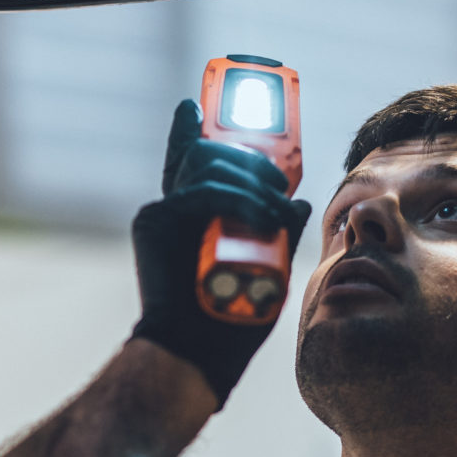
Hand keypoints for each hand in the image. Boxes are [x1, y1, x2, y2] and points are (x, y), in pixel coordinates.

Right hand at [130, 98, 310, 402]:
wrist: (197, 351)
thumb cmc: (233, 316)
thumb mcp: (268, 265)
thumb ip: (279, 230)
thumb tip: (301, 203)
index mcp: (194, 215)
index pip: (191, 159)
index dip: (192, 129)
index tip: (193, 105)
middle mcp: (175, 207)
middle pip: (211, 154)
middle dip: (253, 160)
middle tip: (279, 183)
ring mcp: (163, 211)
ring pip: (211, 165)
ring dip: (252, 183)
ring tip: (274, 214)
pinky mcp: (155, 220)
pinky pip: (203, 190)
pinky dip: (236, 198)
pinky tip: (260, 216)